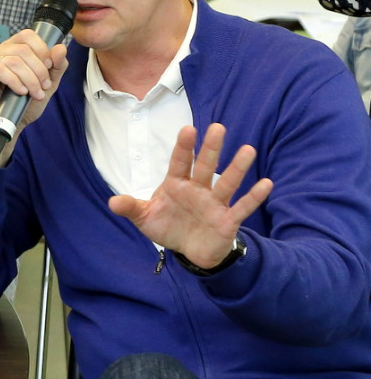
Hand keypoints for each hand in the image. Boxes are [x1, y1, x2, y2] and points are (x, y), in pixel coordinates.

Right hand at [0, 30, 68, 166]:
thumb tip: (60, 47)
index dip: (42, 50)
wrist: (7, 127)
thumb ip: (55, 67)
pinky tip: (20, 92)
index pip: (27, 36)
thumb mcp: (46, 85)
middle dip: (39, 70)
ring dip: (30, 79)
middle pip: (23, 49)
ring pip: (14, 60)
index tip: (49, 68)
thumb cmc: (22, 105)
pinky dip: (15, 81)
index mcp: (9, 49)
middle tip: (44, 87)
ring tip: (34, 93)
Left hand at [109, 123, 272, 268]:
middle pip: (205, 166)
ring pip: (228, 183)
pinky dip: (254, 196)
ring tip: (248, 150)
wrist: (188, 251)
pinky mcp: (227, 220)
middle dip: (211, 149)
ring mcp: (214, 203)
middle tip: (218, 127)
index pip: (180, 162)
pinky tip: (266, 183)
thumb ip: (131, 208)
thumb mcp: (145, 218)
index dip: (184, 147)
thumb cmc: (168, 227)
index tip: (188, 129)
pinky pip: (242, 207)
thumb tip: (112, 202)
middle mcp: (198, 189)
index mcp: (176, 184)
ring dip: (237, 168)